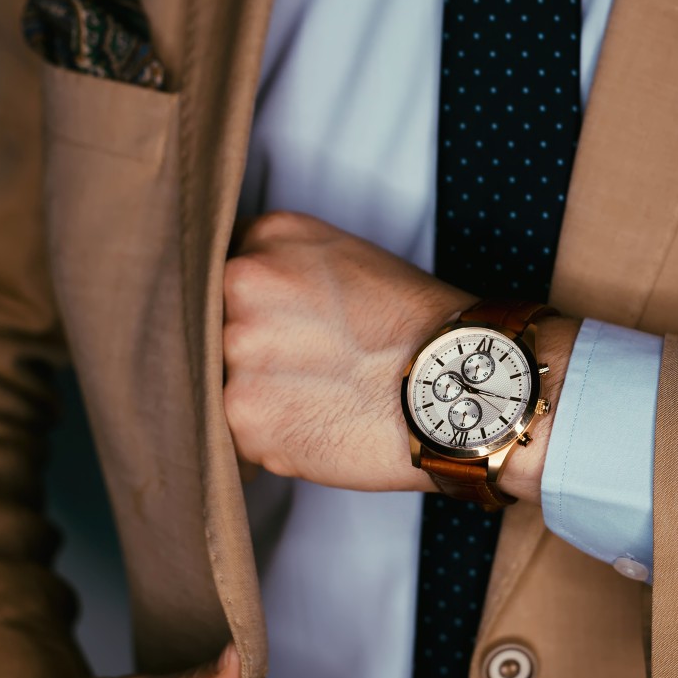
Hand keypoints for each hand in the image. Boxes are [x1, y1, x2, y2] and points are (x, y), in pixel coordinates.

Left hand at [222, 212, 577, 502]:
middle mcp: (242, 286)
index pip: (223, 278)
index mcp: (267, 239)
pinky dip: (273, 438)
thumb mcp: (345, 257)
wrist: (462, 383)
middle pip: (216, 330)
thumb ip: (281, 268)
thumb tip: (233, 304)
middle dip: (256, 354)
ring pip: (223, 385)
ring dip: (262, 397)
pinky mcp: (246, 419)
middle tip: (312, 367)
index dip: (255, 311)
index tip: (284, 328)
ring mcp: (239, 354)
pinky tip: (319, 425)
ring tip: (320, 398)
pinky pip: (238, 435)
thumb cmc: (415, 324)